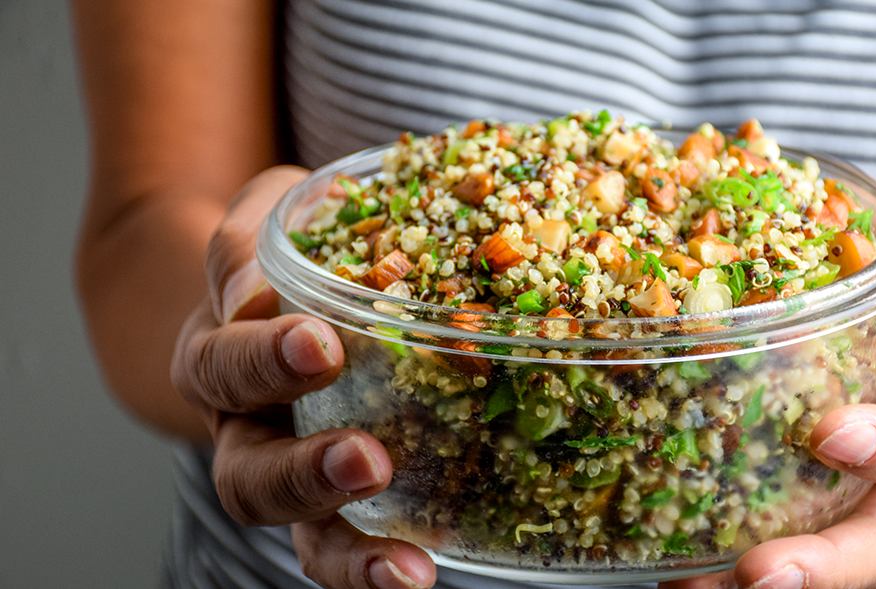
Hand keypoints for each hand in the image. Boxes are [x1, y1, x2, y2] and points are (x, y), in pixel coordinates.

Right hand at [170, 167, 435, 588]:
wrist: (266, 306)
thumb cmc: (274, 259)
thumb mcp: (257, 222)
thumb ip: (246, 244)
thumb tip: (253, 293)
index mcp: (217, 357)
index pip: (223, 363)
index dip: (265, 359)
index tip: (320, 344)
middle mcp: (245, 430)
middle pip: (248, 475)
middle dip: (306, 473)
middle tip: (368, 461)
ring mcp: (289, 474)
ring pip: (296, 533)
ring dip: (347, 552)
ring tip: (406, 570)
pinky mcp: (336, 503)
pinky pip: (346, 545)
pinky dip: (378, 566)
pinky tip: (427, 566)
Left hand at [663, 182, 875, 588]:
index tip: (832, 436)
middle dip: (826, 561)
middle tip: (762, 571)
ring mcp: (861, 489)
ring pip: (828, 552)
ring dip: (772, 577)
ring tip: (698, 588)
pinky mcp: (811, 491)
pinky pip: (778, 533)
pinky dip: (730, 558)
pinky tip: (677, 567)